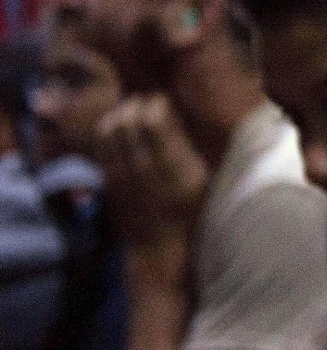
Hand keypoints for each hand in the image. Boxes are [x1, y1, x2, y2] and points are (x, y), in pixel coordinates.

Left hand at [97, 94, 210, 247]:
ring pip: (110, 128)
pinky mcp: (107, 179)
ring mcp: (122, 173)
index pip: (152, 120)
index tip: (165, 102)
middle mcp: (144, 166)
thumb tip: (173, 115)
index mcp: (173, 165)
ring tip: (133, 115)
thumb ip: (187, 147)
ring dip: (121, 115)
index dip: (156, 103)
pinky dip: (108, 131)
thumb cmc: (190, 210)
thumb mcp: (201, 179)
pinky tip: (120, 132)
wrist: (159, 246)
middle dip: (138, 104)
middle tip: (148, 104)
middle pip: (128, 119)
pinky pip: (101, 144)